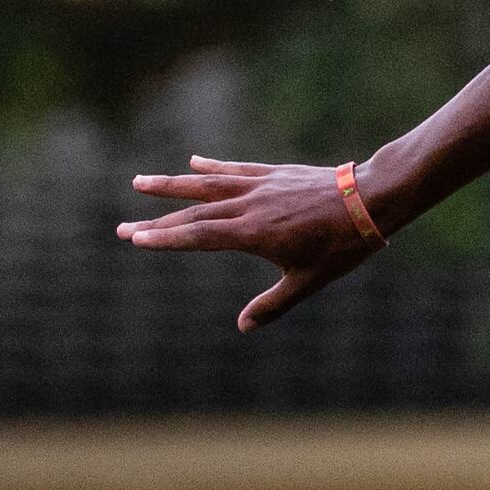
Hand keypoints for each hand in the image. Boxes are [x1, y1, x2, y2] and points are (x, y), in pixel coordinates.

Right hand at [118, 155, 384, 329]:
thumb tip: (242, 327)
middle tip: (119, 227)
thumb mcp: (308, 282)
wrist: (370, 201)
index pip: (198, 236)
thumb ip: (273, 305)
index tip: (134, 238)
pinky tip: (194, 162)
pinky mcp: (274, 174)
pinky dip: (212, 166)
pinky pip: (236, 169)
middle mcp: (249, 206)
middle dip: (155, 220)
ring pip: (207, 184)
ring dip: (172, 184)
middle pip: (193, 212)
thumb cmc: (341, 247)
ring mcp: (260, 186)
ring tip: (139, 182)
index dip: (164, 238)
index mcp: (252, 234)